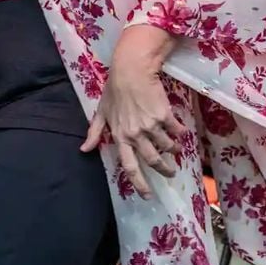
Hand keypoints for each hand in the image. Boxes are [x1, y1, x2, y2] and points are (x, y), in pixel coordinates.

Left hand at [81, 27, 182, 198]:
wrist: (131, 70)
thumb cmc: (114, 89)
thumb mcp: (101, 111)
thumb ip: (94, 132)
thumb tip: (84, 150)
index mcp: (120, 136)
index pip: (129, 166)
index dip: (139, 183)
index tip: (147, 195)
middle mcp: (136, 135)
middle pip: (153, 160)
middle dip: (164, 169)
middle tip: (171, 173)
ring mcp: (151, 126)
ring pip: (167, 146)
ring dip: (173, 150)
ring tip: (176, 149)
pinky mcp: (164, 115)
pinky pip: (176, 130)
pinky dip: (179, 132)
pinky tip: (181, 131)